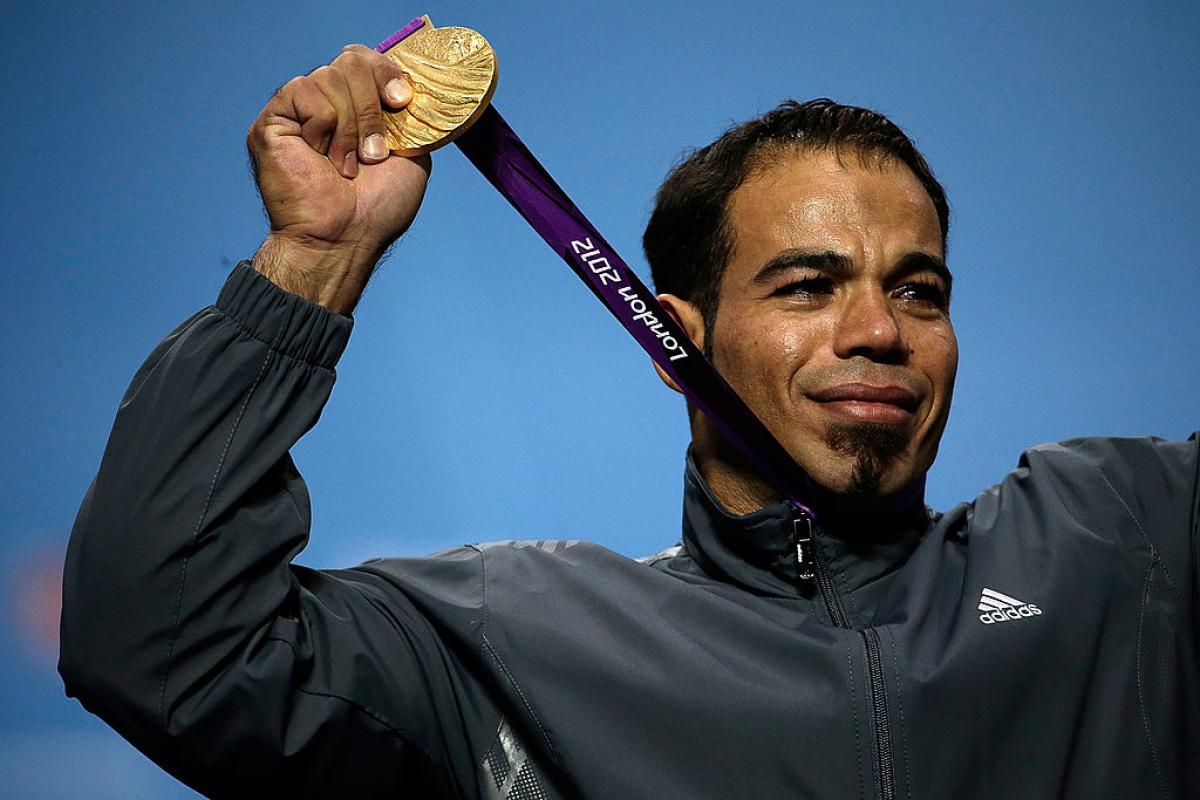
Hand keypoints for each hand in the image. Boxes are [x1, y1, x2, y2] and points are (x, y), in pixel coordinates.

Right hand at [246, 44, 431, 313]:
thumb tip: (411, 83)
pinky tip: (320, 157)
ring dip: (352, 127)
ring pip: (331, 75)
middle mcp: (324, 102)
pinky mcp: (274, 117)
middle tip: (374, 153)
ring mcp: (298, 109)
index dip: (387, 72)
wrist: (345, 236)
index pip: (365, 58)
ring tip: (347, 166)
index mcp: (354, 106)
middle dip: (373, 106)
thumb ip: (408, 114)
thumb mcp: (410, 152)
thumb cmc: (376, 207)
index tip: (402, 101)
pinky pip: (306, 92)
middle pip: (352, 59)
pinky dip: (325, 126)